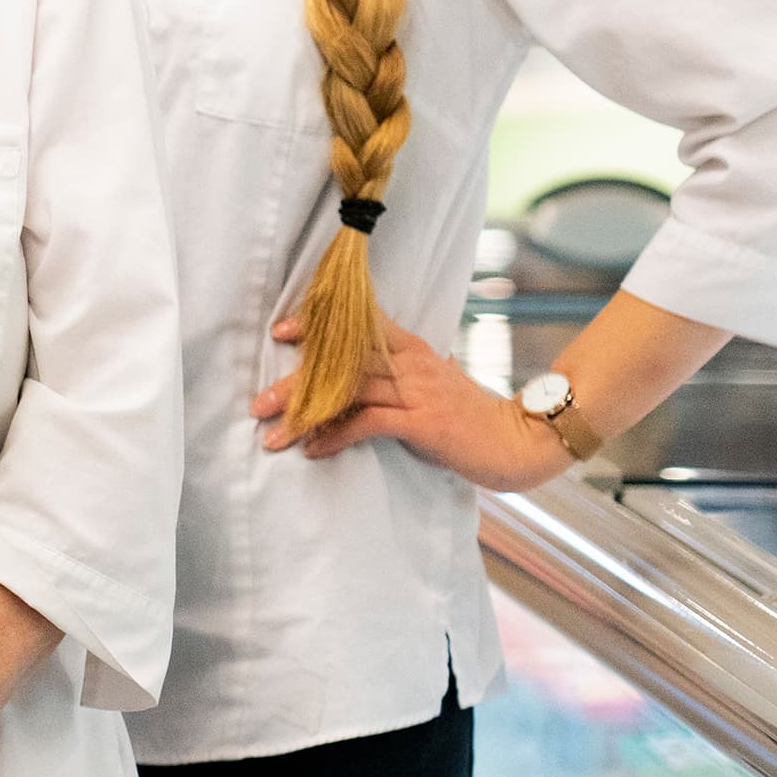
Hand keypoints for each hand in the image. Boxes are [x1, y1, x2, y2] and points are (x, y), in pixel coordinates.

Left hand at [256, 313, 572, 485]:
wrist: (519, 441)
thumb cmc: (471, 415)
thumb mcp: (434, 381)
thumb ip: (401, 370)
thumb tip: (364, 365)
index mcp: (414, 348)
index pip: (360, 325)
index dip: (318, 325)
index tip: (281, 331)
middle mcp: (413, 364)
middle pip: (343, 362)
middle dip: (295, 382)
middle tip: (258, 402)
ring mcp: (419, 391)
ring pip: (348, 392)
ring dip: (305, 413)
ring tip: (271, 431)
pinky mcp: (424, 422)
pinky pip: (368, 425)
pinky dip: (336, 437)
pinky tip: (313, 451)